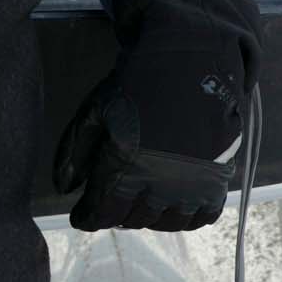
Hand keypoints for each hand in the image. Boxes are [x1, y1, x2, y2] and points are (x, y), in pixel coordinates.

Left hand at [55, 0, 260, 233]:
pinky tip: (174, 201)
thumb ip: (74, 151)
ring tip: (141, 198)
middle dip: (116, 211)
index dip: (87, 217)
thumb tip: (64, 188)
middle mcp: (159, 181)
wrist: (192, 60)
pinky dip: (185, 215)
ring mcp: (191, 183)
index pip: (100, 212)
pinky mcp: (218, 179)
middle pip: (130, 218)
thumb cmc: (138, 82)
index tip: (83, 214)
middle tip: (113, 197)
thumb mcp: (97, 109)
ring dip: (147, 215)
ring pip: (163, 222)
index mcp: (124, 164)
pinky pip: (200, 217)